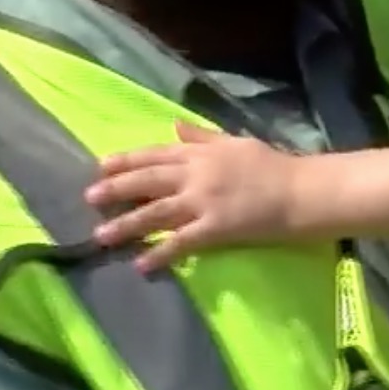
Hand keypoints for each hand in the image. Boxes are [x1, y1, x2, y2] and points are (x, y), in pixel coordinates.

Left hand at [85, 122, 302, 272]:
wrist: (300, 191)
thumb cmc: (271, 165)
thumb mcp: (234, 142)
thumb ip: (201, 136)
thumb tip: (173, 125)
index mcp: (200, 153)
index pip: (155, 155)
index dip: (126, 161)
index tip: (101, 166)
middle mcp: (195, 175)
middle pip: (147, 182)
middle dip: (116, 190)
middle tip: (89, 198)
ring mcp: (203, 202)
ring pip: (156, 213)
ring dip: (127, 225)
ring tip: (101, 236)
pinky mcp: (215, 229)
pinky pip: (181, 242)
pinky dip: (159, 253)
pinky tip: (140, 264)